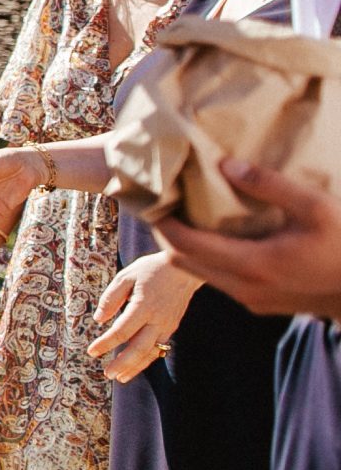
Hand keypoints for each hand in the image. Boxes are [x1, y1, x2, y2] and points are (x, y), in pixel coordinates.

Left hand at [88, 252, 202, 381]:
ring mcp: (167, 325)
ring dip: (135, 367)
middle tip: (107, 375)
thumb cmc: (151, 270)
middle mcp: (158, 320)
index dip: (106, 343)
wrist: (183, 270)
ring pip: (151, 352)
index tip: (91, 351)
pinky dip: (147, 359)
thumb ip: (111, 297)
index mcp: (144, 306)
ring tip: (120, 378)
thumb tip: (99, 319)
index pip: (122, 331)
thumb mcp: (126, 276)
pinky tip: (135, 366)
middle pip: (139, 348)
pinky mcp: (171, 327)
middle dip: (123, 364)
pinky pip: (159, 348)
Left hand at [153, 158, 340, 318]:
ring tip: (190, 215)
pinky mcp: (259, 304)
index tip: (155, 196)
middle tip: (168, 202)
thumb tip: (225, 165)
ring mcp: (250, 300)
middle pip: (181, 260)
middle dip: (168, 232)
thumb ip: (270, 185)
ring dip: (188, 246)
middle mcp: (243, 287)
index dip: (162, 221)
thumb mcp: (315, 207)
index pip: (183, 244)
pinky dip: (208, 259)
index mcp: (252, 264)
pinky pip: (219, 280)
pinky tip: (221, 236)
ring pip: (198, 273)